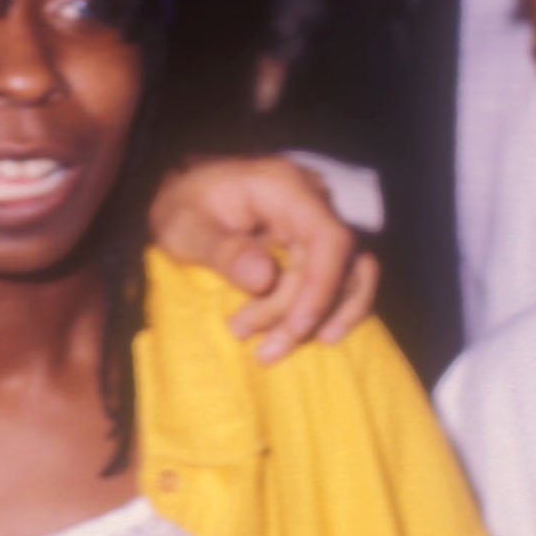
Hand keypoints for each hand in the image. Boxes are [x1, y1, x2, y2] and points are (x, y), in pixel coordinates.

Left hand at [147, 155, 377, 361]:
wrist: (185, 195)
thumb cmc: (182, 207)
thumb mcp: (184, 226)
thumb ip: (221, 249)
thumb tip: (264, 280)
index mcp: (283, 186)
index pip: (328, 237)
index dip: (322, 286)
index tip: (296, 326)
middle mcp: (315, 199)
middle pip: (337, 265)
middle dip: (296, 312)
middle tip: (241, 333)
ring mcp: (322, 220)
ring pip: (352, 275)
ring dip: (320, 318)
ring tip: (271, 349)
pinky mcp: (321, 243)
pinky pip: (347, 278)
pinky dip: (332, 311)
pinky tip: (308, 336)